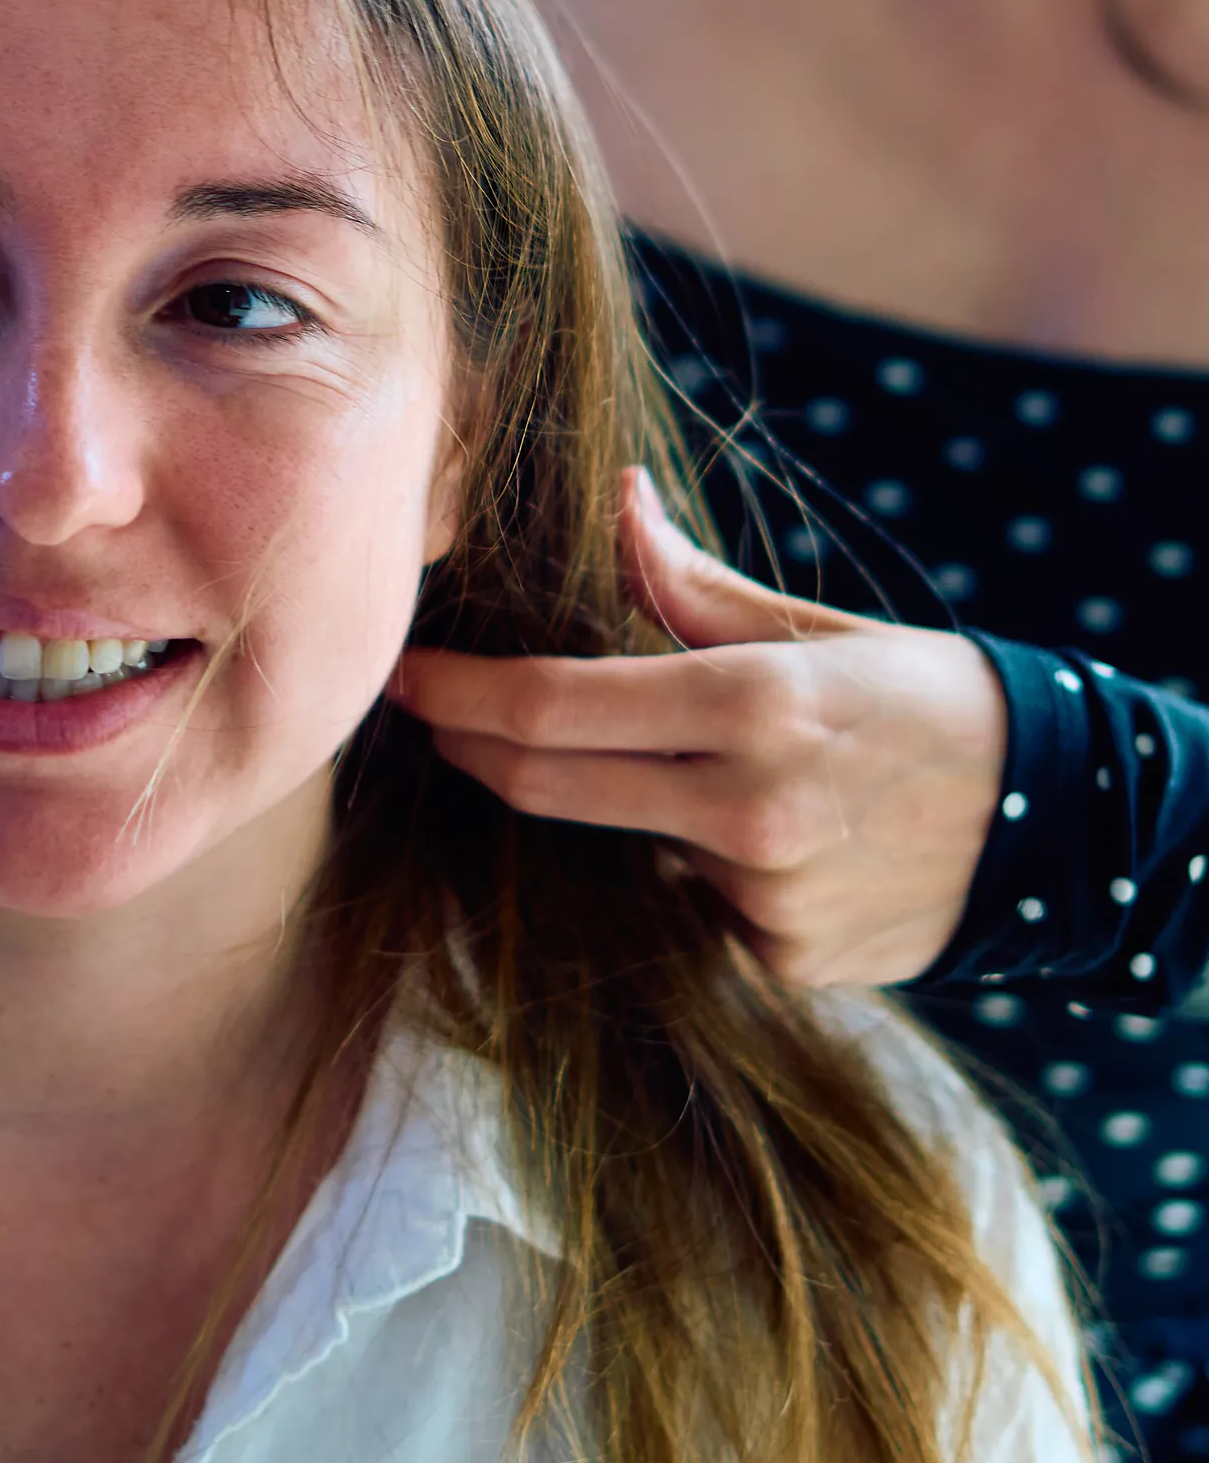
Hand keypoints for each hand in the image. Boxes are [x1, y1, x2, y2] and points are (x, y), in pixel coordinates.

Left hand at [393, 469, 1008, 984]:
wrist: (1058, 823)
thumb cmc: (925, 701)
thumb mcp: (813, 628)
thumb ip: (691, 585)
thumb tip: (618, 498)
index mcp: (751, 704)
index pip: (551, 706)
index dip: (457, 693)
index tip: (403, 675)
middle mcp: (746, 811)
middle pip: (546, 783)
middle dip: (472, 745)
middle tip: (432, 711)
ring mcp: (760, 899)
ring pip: (621, 844)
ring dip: (612, 805)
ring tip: (682, 767)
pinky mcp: (779, 963)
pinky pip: (685, 904)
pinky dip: (690, 866)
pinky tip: (758, 838)